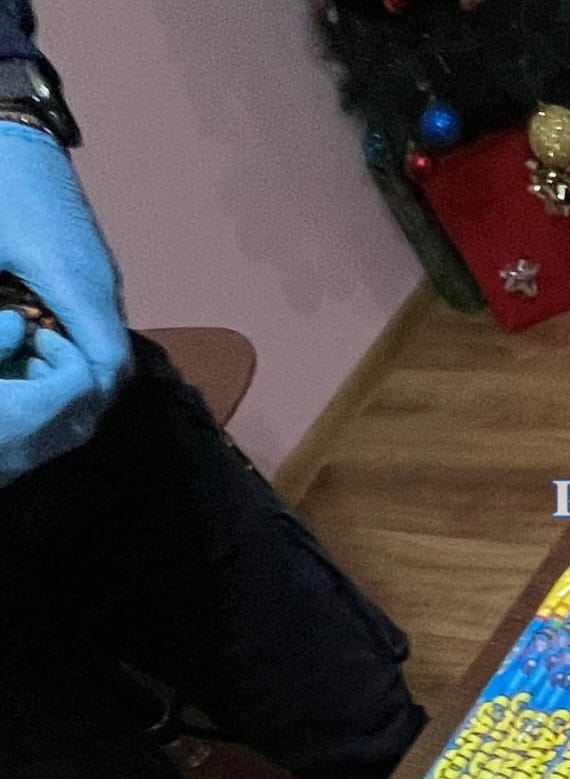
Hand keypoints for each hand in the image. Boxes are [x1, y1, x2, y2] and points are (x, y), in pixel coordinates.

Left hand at [0, 119, 129, 480]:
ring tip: (31, 377)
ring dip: (71, 366)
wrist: (11, 119)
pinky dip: (68, 340)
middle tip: (36, 407)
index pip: (106, 369)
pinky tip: (32, 340)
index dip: (84, 402)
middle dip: (77, 392)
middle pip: (109, 364)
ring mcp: (101, 273)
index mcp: (77, 286)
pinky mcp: (91, 263)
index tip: (52, 418)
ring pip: (100, 341)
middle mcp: (102, 286)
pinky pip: (90, 318)